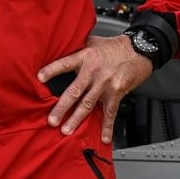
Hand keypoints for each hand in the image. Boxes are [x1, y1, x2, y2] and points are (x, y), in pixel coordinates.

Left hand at [37, 34, 153, 143]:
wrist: (140, 49)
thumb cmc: (115, 46)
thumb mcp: (93, 41)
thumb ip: (78, 47)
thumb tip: (62, 46)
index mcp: (86, 57)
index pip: (65, 63)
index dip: (52, 70)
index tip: (39, 77)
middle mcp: (94, 71)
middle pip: (75, 91)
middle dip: (62, 107)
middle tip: (52, 120)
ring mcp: (105, 84)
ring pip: (88, 104)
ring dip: (76, 119)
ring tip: (67, 130)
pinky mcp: (116, 93)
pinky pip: (110, 112)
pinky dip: (107, 126)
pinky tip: (104, 137)